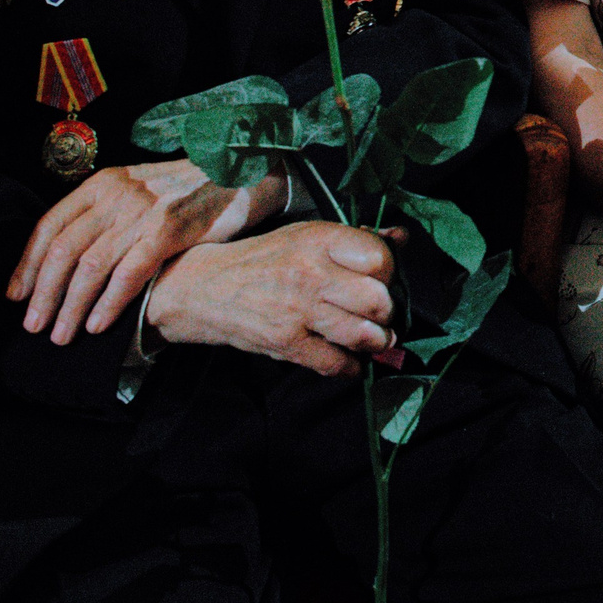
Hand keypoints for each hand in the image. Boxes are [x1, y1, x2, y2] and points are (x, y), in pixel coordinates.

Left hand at [9, 156, 289, 342]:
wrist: (241, 174)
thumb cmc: (187, 190)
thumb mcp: (138, 188)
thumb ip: (106, 213)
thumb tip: (69, 260)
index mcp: (102, 183)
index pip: (50, 225)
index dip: (28, 264)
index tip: (17, 295)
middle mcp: (117, 195)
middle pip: (63, 250)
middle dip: (44, 294)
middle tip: (34, 325)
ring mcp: (142, 212)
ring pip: (90, 266)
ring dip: (70, 306)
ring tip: (62, 333)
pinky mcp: (168, 231)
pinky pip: (128, 273)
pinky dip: (108, 302)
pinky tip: (98, 324)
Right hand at [144, 222, 396, 375]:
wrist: (202, 288)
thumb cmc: (262, 260)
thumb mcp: (305, 236)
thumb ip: (354, 239)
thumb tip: (400, 240)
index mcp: (318, 240)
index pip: (380, 259)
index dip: (389, 272)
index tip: (384, 279)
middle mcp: (310, 273)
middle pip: (378, 300)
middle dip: (388, 312)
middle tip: (382, 313)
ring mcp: (298, 311)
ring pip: (364, 334)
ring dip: (377, 341)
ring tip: (374, 337)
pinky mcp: (286, 343)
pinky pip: (336, 363)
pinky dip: (351, 366)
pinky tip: (350, 358)